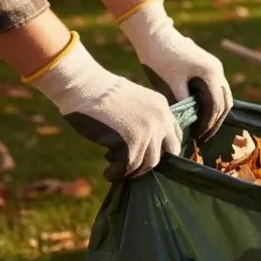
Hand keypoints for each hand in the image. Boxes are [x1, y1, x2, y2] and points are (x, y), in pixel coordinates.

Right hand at [27, 34, 182, 180]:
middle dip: (150, 163)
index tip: (151, 157)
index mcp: (163, 108)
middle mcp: (161, 120)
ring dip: (132, 171)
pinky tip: (108, 173)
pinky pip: (128, 167)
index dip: (165, 151)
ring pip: (149, 164)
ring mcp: (148, 132)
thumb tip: (145, 145)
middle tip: (132, 166)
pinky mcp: (131, 143)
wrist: (85, 86)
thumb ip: (146, 118)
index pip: (175, 137)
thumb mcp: (136, 100)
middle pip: (166, 154)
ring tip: (115, 169)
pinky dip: (117, 174)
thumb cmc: (101, 92)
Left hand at [119, 0, 232, 141]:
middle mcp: (218, 70)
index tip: (197, 138)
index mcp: (210, 74)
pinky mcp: (209, 67)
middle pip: (225, 103)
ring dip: (215, 114)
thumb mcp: (169, 84)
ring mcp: (215, 68)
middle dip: (215, 122)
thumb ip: (182, 103)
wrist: (154, 33)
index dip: (207, 125)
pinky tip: (199, 113)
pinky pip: (216, 90)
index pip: (215, 106)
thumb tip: (188, 124)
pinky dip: (212, 104)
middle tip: (202, 138)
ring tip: (202, 129)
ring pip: (223, 97)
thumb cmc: (159, 58)